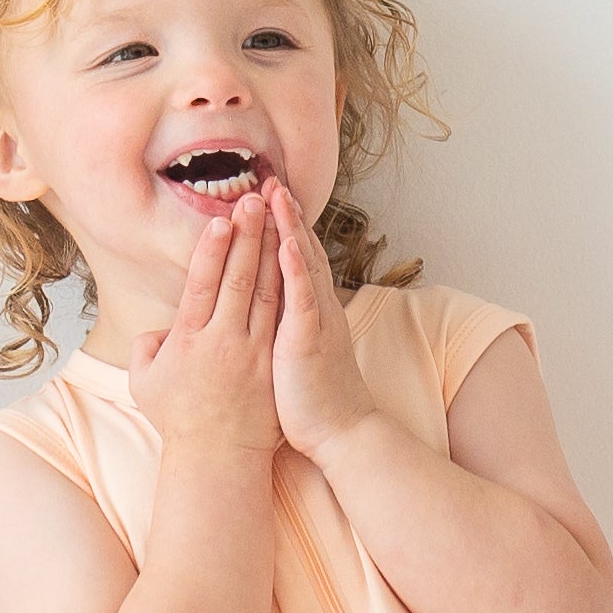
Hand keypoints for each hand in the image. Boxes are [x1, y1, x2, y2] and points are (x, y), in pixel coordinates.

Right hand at [127, 203, 284, 460]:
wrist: (218, 457)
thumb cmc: (178, 417)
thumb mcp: (144, 382)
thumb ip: (147, 346)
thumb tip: (161, 324)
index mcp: (188, 342)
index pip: (202, 286)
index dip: (211, 251)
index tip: (219, 219)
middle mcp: (223, 343)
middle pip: (238, 279)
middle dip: (247, 236)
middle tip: (254, 199)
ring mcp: (252, 352)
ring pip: (265, 292)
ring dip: (271, 250)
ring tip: (277, 216)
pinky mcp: (273, 361)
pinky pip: (282, 315)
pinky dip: (288, 284)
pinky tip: (294, 258)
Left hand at [262, 181, 378, 459]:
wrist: (344, 434)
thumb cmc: (315, 403)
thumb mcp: (296, 358)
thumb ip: (286, 331)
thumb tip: (271, 319)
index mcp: (311, 313)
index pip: (297, 261)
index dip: (285, 228)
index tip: (268, 199)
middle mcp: (318, 309)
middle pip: (302, 250)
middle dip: (286, 214)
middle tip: (270, 179)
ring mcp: (316, 322)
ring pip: (303, 264)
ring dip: (290, 227)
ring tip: (275, 193)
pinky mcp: (309, 340)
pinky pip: (304, 297)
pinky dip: (297, 267)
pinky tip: (288, 242)